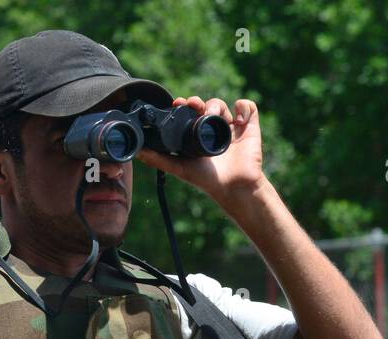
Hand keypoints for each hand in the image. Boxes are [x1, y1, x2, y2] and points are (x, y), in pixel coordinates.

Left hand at [136, 96, 265, 202]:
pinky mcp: (249, 127)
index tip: (178, 103)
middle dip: (198, 102)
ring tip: (214, 117)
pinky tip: (237, 121)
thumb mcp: (179, 169)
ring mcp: (232, 127)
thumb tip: (138, 152)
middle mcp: (213, 129)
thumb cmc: (207, 180)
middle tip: (194, 106)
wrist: (234, 187)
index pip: (190, 113)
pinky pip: (248, 107)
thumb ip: (159, 160)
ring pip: (223, 105)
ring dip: (217, 105)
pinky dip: (243, 108)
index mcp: (197, 135)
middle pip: (205, 105)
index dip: (184, 105)